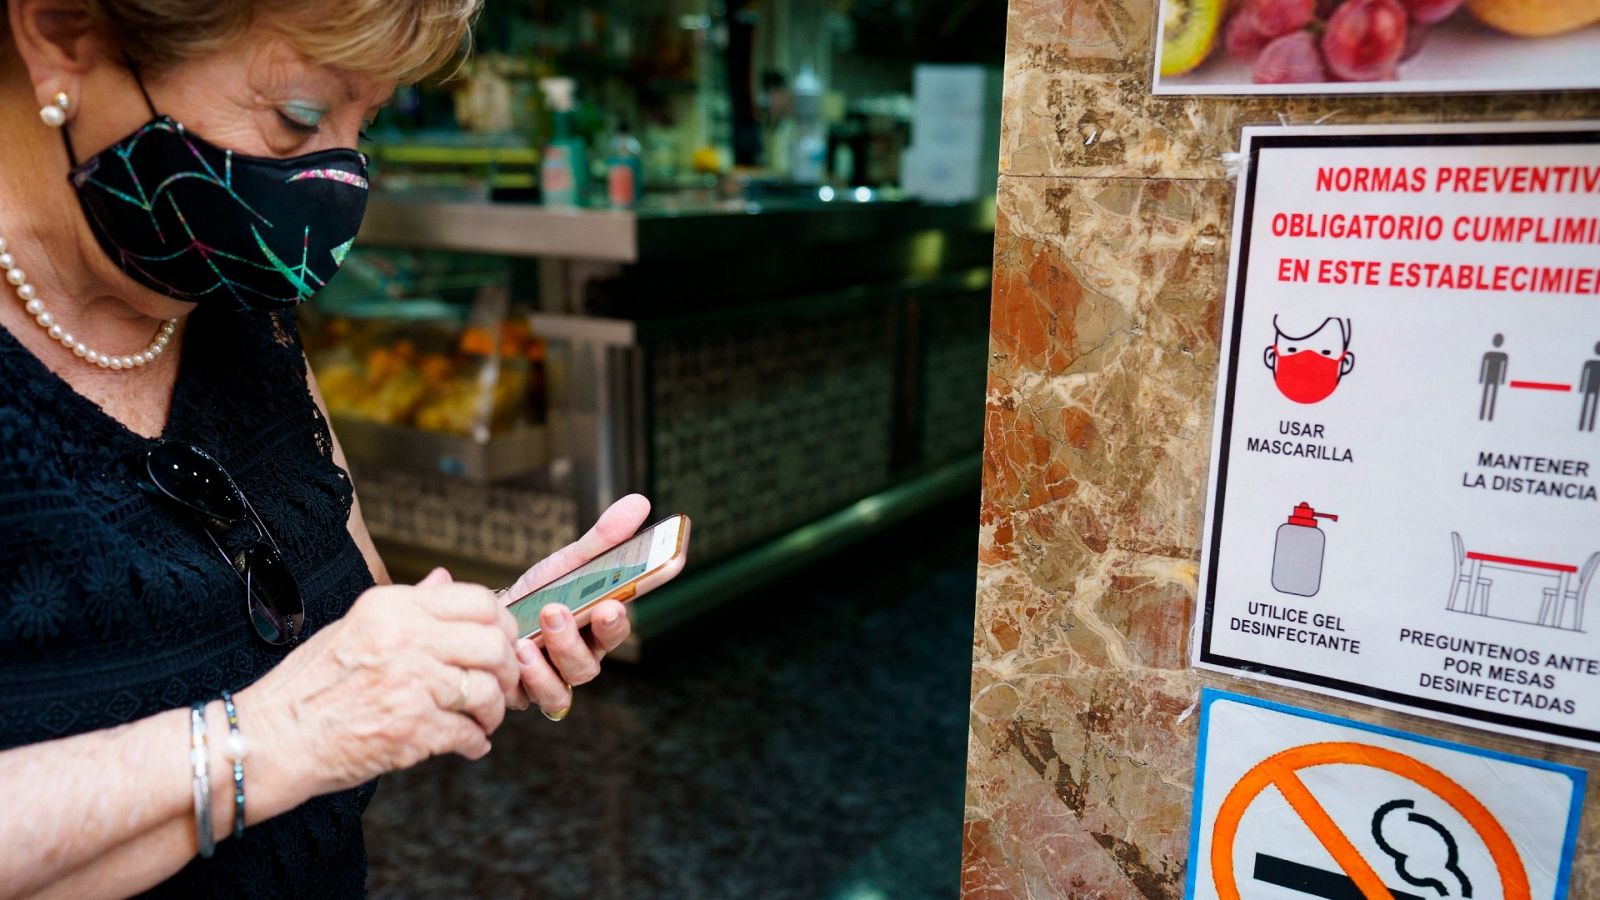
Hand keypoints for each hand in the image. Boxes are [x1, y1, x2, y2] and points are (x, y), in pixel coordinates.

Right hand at [240, 569, 521, 796]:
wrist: (271, 738)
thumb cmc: (310, 686)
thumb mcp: (355, 625)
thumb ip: (409, 604)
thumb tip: (445, 578)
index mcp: (392, 607)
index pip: (478, 600)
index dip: (502, 624)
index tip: (503, 642)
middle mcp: (406, 639)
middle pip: (493, 645)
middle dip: (508, 670)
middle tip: (503, 686)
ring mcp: (411, 685)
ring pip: (487, 692)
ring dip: (493, 711)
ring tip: (483, 720)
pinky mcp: (411, 729)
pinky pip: (467, 734)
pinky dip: (475, 743)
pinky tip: (469, 744)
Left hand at [503, 494, 649, 716]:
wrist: (490, 616)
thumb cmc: (540, 592)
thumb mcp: (567, 563)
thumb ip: (603, 539)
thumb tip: (640, 502)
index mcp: (596, 630)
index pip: (615, 630)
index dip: (616, 622)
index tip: (612, 605)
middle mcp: (578, 662)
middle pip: (587, 666)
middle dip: (572, 642)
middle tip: (556, 612)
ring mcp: (550, 682)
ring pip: (559, 689)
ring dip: (544, 667)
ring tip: (526, 641)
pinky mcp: (521, 695)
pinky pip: (525, 700)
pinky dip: (517, 678)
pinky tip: (507, 651)